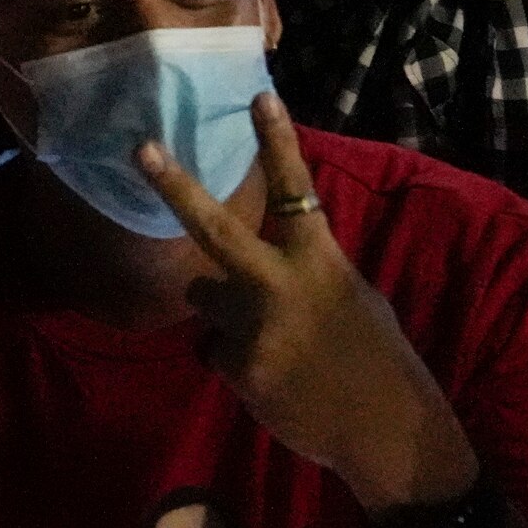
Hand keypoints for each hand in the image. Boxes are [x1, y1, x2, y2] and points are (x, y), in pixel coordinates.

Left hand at [138, 98, 477, 513]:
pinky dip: (236, 362)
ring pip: (206, 299)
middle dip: (175, 187)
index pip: (297, 192)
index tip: (259, 96)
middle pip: (216, 231)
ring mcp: (255, 328)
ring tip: (276, 344)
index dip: (278, 144)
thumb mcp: (353, 299)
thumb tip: (258, 268)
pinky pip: (214, 351)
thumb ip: (303, 273)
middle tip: (140, 149)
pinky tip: (272, 381)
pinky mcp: (238, 368)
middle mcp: (282, 287)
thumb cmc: (377, 359)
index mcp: (322, 263)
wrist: (387, 431)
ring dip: (224, 314)